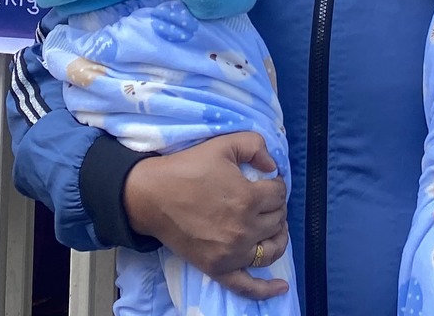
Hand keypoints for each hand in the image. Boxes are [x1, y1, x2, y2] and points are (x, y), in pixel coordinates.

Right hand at [123, 133, 290, 299]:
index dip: (275, 184)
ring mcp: (232, 253)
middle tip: (264, 199)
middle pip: (277, 220)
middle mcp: (244, 229)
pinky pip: (248, 286)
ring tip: (273, 227)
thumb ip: (255, 145)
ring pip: (271, 250)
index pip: (279, 194)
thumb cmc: (186, 168)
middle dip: (275, 207)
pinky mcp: (218, 269)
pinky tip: (281, 287)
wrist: (152, 195)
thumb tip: (273, 166)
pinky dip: (266, 289)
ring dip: (277, 237)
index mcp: (247, 198)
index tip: (265, 181)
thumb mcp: (222, 144)